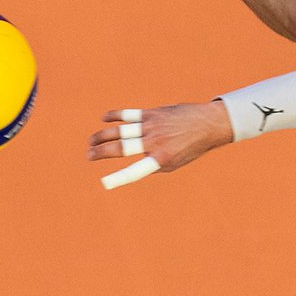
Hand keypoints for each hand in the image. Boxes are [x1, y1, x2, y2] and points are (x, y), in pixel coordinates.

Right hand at [87, 103, 233, 188]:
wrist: (207, 124)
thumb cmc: (190, 148)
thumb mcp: (174, 163)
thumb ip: (153, 164)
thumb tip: (131, 164)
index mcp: (160, 159)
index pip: (135, 171)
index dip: (119, 178)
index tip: (105, 182)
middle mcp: (154, 142)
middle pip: (121, 147)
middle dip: (101, 152)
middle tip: (89, 155)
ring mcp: (152, 126)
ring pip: (121, 130)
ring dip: (103, 135)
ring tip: (91, 141)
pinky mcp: (152, 113)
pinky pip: (129, 115)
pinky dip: (115, 116)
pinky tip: (104, 118)